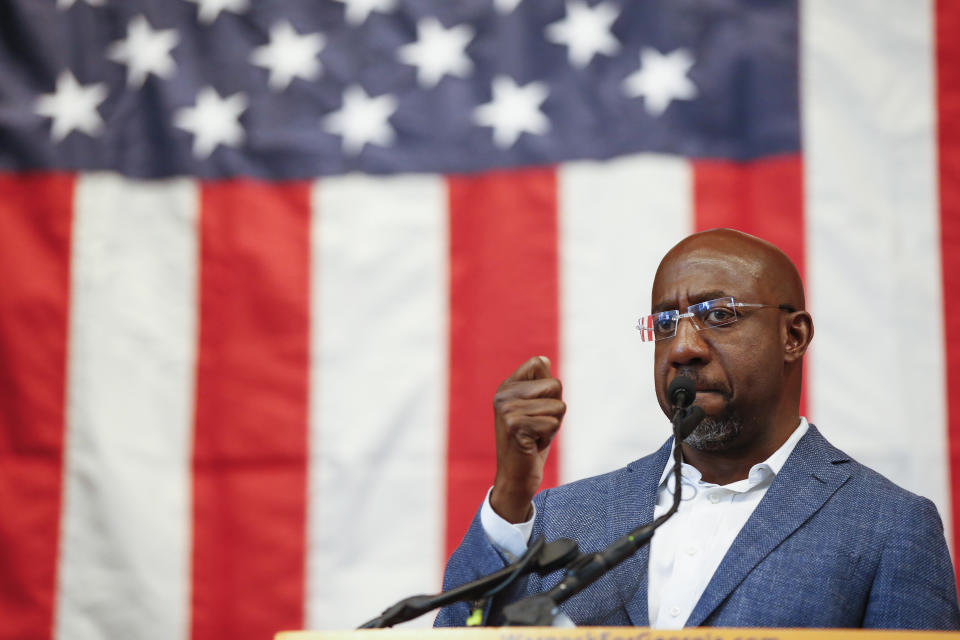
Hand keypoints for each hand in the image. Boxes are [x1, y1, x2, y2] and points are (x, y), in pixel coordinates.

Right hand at [490, 356, 564, 522]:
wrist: (515, 477)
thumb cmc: (531, 441)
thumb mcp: (537, 408)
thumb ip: (541, 386)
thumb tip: (545, 359)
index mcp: (506, 386)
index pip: (539, 363)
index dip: (549, 388)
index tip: (536, 408)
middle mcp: (503, 394)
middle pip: (554, 385)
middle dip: (555, 409)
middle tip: (536, 426)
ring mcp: (506, 409)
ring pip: (557, 406)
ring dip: (552, 425)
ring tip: (533, 436)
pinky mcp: (515, 426)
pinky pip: (553, 423)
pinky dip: (548, 437)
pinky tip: (532, 445)